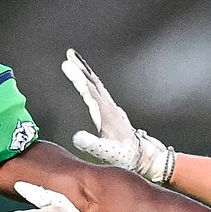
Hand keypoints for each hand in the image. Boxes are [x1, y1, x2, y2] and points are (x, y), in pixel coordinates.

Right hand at [62, 48, 175, 183]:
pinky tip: (90, 84)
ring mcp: (113, 109)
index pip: (88, 90)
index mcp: (105, 113)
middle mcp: (110, 107)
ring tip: (76, 63)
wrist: (144, 157)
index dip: (77, 77)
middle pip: (93, 83)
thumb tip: (76, 137)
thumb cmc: (124, 156)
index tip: (66, 64)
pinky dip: (92, 83)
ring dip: (86, 73)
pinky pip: (100, 92)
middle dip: (81, 68)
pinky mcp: (113, 113)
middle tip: (69, 54)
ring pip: (98, 86)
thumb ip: (92, 144)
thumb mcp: (106, 152)